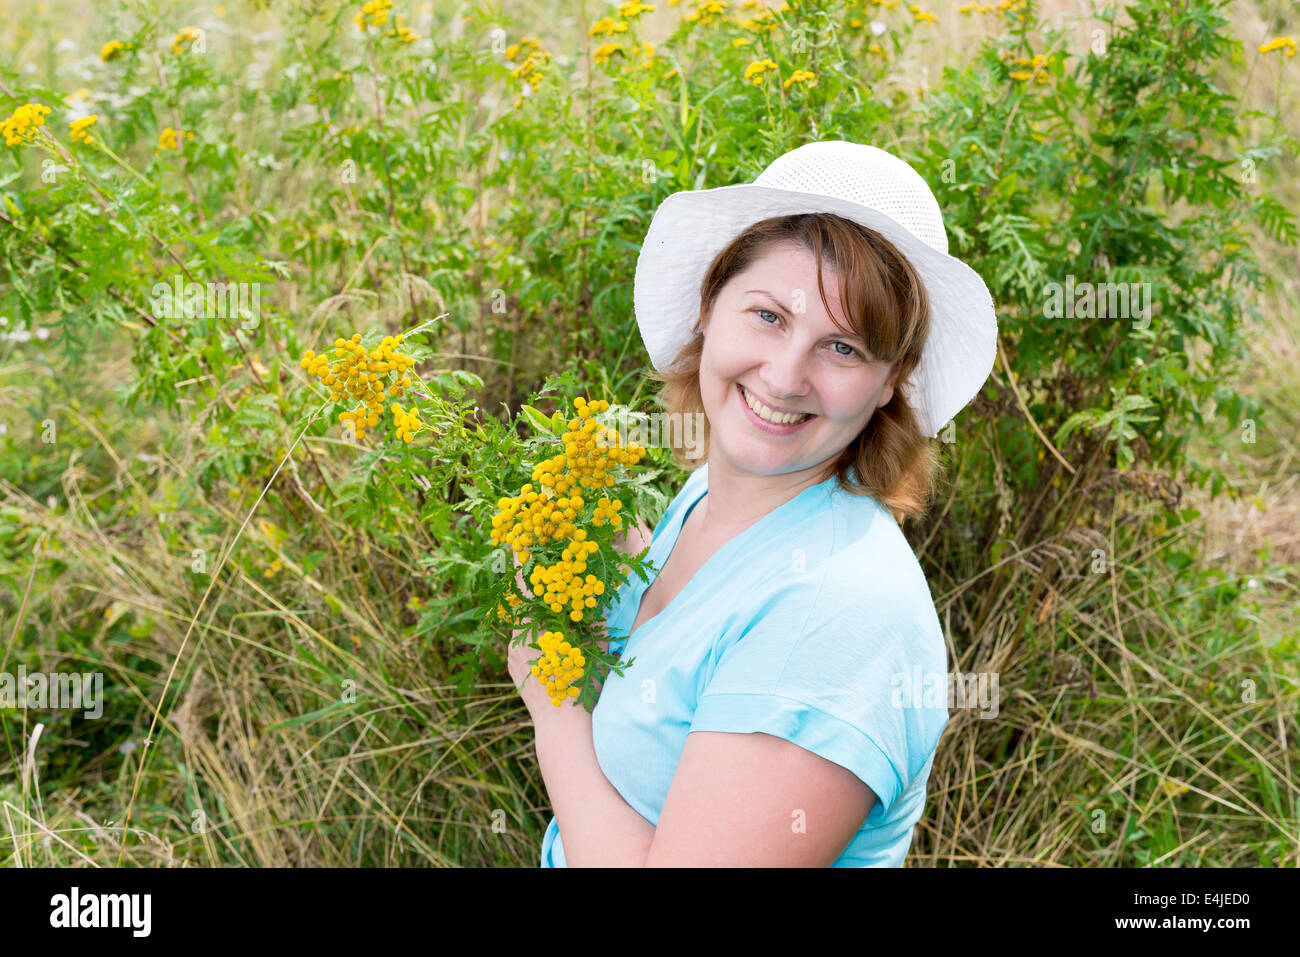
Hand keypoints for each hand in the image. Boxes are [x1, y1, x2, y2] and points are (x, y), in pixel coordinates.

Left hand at [506, 547, 608, 715]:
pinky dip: (532, 633)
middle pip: (521, 603)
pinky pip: (521, 642)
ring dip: (533, 612)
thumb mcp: (594, 644)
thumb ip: (591, 615)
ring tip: (549, 604)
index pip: (523, 586)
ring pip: (521, 624)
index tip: (517, 544)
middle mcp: (518, 637)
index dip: (520, 563)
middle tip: (544, 572)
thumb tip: (590, 590)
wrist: (564, 727)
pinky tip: (548, 636)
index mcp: (535, 626)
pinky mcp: (514, 668)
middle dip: (532, 587)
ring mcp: (513, 654)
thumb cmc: (583, 683)